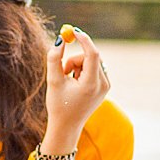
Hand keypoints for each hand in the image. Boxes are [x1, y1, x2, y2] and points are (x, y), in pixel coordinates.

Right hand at [41, 27, 110, 155]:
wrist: (67, 127)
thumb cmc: (58, 106)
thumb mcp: (53, 82)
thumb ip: (54, 59)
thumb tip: (60, 40)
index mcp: (91, 84)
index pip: (92, 54)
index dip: (83, 40)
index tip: (74, 32)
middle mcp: (103, 84)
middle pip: (90, 57)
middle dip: (75, 60)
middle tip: (63, 70)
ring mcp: (106, 85)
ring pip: (92, 62)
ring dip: (78, 67)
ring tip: (69, 83)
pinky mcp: (105, 86)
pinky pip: (95, 68)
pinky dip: (83, 72)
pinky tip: (77, 86)